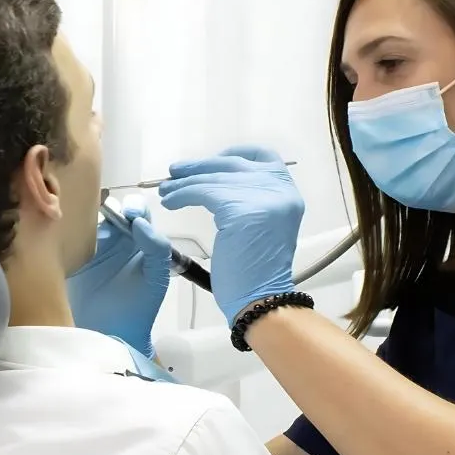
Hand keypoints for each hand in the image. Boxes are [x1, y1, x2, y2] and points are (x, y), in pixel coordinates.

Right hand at [67, 201, 170, 357]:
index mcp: (140, 241)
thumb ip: (157, 249)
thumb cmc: (138, 309)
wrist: (110, 335)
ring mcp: (91, 247)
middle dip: (108, 207)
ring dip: (85, 215)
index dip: (134, 207)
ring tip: (82, 215)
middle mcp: (116, 239)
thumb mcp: (155, 278)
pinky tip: (64, 226)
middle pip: (112, 211)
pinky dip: (66, 228)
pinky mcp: (70, 256)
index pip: (138, 214)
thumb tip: (141, 223)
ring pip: (88, 220)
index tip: (129, 213)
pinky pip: (68, 236)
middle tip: (105, 214)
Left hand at [159, 145, 302, 323]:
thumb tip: (215, 179)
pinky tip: (171, 202)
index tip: (210, 163)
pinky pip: (204, 192)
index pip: (264, 156)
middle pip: (233, 165)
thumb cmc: (254, 270)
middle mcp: (281, 190)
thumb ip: (250, 199)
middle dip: (200, 167)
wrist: (260, 299)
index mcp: (288, 192)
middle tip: (174, 172)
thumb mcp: (261, 224)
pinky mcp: (242, 211)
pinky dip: (183, 195)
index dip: (233, 155)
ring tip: (166, 191)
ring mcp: (264, 199)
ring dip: (185, 183)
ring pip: (214, 179)